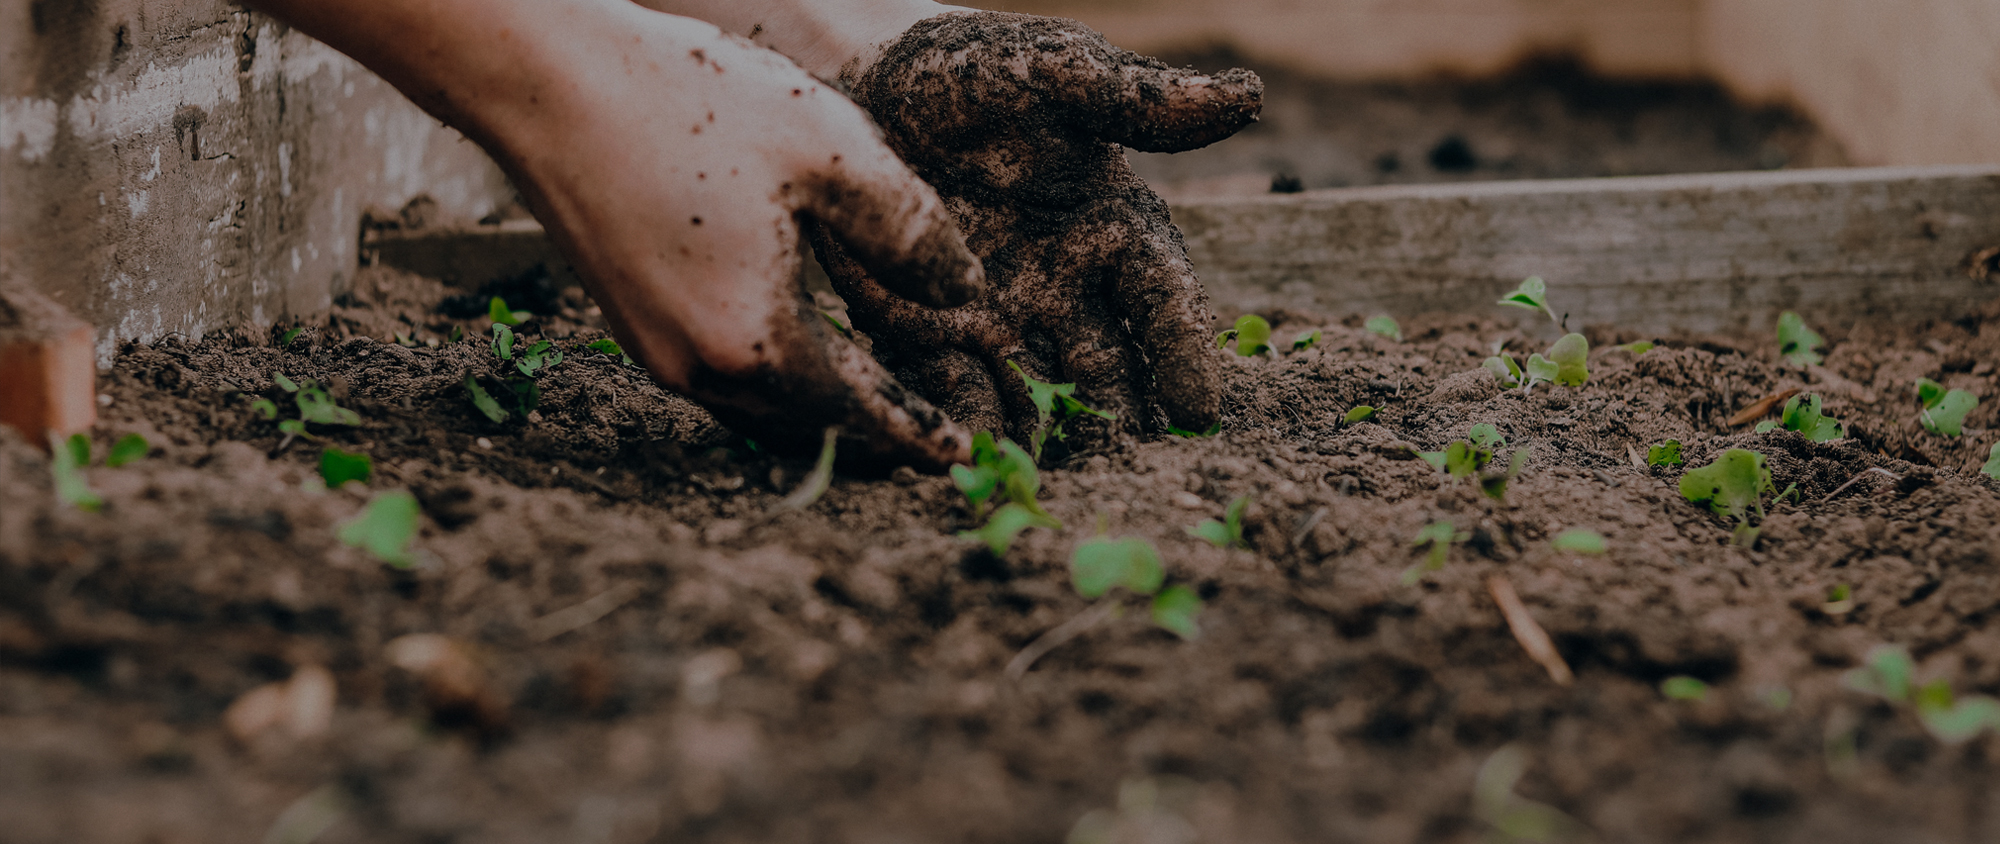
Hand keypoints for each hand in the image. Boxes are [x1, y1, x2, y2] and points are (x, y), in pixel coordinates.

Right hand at [471, 9, 988, 468]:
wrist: (549, 82)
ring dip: (821, 416)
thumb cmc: (691, 104)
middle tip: (930, 440)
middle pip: (808, 429)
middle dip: (873, 438)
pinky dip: (776, 384)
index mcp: (756, 340)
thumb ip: (911, 232)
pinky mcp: (632, 324)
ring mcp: (656, 352)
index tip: (962, 458)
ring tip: (876, 404)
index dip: (917, 435)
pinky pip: (723, 382)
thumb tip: (965, 293)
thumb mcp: (832, 151)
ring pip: (761, 413)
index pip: (860, 413)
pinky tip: (802, 352)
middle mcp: (699, 368)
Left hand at [813, 10, 1260, 445]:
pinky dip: (967, 426)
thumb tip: (1247, 96)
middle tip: (1133, 475)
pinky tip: (972, 460)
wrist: (866, 80)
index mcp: (1114, 231)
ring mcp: (1001, 319)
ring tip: (1056, 485)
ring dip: (1050, 440)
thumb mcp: (1056, 74)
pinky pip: (955, 391)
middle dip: (1122, 422)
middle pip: (1109, 369)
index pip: (1164, 301)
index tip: (1200, 410)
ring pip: (1038, 395)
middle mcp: (1068, 289)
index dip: (1184, 354)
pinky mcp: (930, 334)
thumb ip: (1138, 100)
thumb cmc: (976, 70)